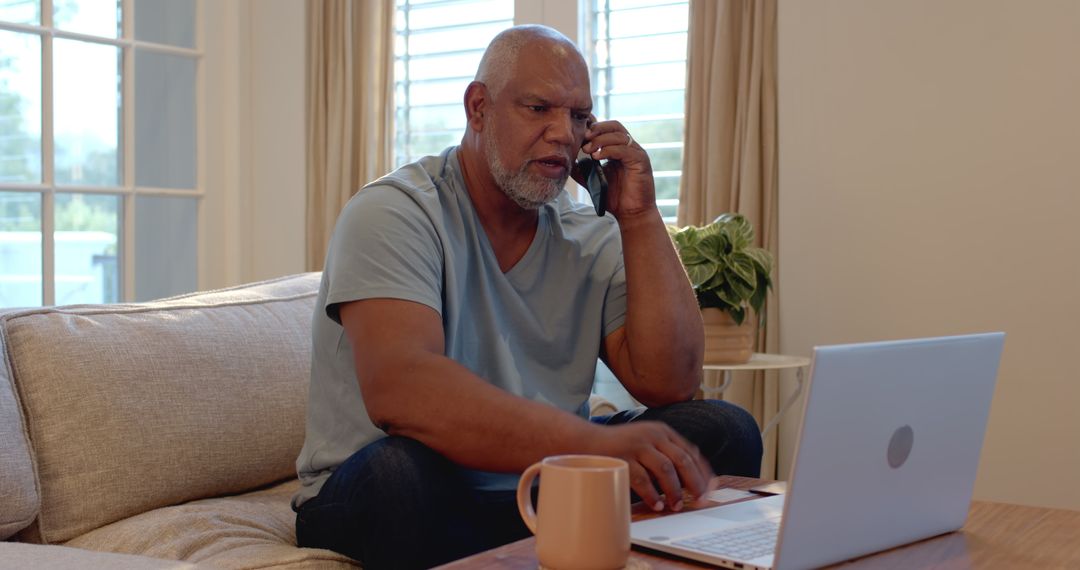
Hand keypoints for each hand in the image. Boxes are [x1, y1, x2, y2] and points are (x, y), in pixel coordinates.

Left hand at [572, 118, 654, 219]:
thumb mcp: (593, 180)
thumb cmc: (614, 197)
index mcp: (619, 148)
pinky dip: (609, 150)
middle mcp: (629, 148)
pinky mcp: (641, 161)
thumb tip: (567, 161)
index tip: (579, 134)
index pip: (608, 128)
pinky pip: (625, 149)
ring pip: (619, 135)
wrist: (631, 214)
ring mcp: (636, 153)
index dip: (593, 127)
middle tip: (583, 138)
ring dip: (601, 140)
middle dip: (597, 129)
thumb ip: (582, 169)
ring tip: (588, 150)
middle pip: (615, 126)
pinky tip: (597, 157)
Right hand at [589, 421, 713, 511]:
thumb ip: (666, 455)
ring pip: (665, 469)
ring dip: (674, 490)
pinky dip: (652, 494)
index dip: (703, 473)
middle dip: (694, 483)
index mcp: (663, 431)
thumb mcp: (647, 443)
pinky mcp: (622, 457)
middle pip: (682, 460)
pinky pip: (642, 479)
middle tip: (698, 501)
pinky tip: (656, 505)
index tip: (709, 491)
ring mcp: (637, 445)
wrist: (586, 441)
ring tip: (676, 506)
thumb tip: (693, 481)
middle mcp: (652, 435)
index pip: (691, 452)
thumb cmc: (620, 447)